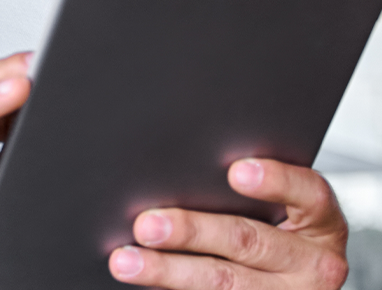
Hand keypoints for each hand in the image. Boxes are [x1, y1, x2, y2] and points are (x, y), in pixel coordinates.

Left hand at [109, 159, 349, 289]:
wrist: (293, 281)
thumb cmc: (272, 225)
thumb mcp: (276, 206)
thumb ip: (240, 187)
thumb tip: (176, 170)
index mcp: (322, 221)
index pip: (308, 193)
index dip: (275, 181)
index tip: (235, 172)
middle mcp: (315, 264)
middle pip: (247, 240)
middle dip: (190, 231)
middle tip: (145, 225)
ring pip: (225, 283)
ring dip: (168, 271)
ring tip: (127, 261)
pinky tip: (146, 283)